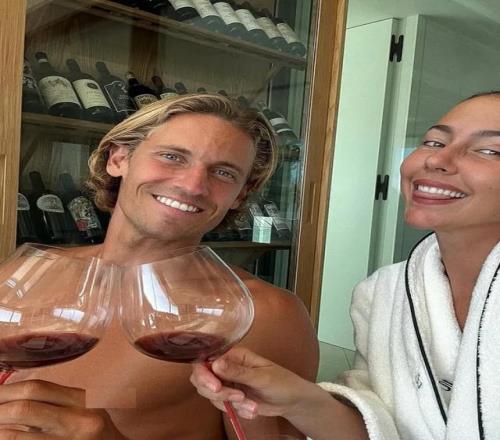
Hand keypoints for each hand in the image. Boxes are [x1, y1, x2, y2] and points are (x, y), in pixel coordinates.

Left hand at [0, 380, 126, 438]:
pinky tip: (4, 438)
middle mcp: (79, 419)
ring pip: (16, 435)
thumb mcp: (84, 412)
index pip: (38, 388)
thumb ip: (55, 404)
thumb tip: (10, 401)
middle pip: (26, 408)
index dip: (7, 389)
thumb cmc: (95, 435)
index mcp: (83, 401)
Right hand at [190, 347, 314, 420]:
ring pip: (211, 395)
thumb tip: (215, 363)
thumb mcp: (261, 377)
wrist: (291, 401)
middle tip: (238, 398)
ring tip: (251, 405)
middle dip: (218, 393)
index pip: (207, 360)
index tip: (216, 387)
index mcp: (234, 355)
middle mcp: (226, 366)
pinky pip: (222, 406)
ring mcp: (227, 382)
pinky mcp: (230, 397)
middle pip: (202, 379)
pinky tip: (253, 409)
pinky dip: (237, 411)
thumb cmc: (281, 382)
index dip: (205, 374)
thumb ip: (238, 371)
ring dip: (231, 404)